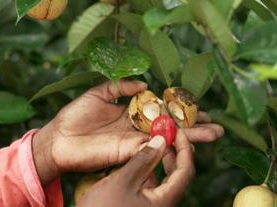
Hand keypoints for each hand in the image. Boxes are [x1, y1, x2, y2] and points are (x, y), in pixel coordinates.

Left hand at [32, 80, 223, 184]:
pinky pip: (155, 147)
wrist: (59, 139)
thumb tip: (143, 83)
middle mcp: (138, 127)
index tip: (199, 107)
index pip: (162, 110)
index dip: (180, 109)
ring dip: (191, 137)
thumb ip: (120, 86)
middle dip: (195, 126)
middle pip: (172, 126)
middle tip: (217, 126)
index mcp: (132, 112)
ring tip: (213, 135)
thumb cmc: (75, 116)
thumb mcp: (98, 93)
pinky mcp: (130, 151)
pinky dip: (172, 145)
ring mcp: (136, 140)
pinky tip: (190, 143)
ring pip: (169, 138)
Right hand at [78, 131, 194, 206]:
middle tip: (165, 135)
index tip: (178, 131)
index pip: (185, 171)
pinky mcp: (140, 206)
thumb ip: (142, 160)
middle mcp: (163, 205)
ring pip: (163, 180)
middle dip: (172, 153)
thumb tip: (161, 140)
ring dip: (159, 161)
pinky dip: (147, 171)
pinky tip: (137, 161)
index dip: (184, 149)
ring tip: (151, 143)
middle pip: (177, 176)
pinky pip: (150, 186)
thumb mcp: (122, 181)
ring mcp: (152, 206)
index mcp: (164, 201)